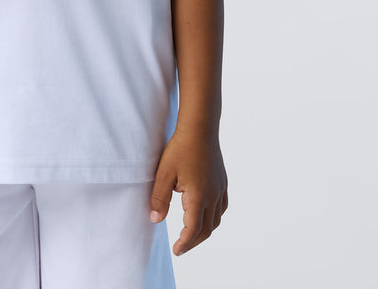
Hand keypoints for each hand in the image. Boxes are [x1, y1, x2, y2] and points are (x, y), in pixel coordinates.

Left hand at [149, 126, 227, 255]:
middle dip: (193, 241)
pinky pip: (221, 207)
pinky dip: (213, 217)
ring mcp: (220, 188)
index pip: (193, 229)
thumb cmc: (181, 148)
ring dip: (204, 231)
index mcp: (198, 196)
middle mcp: (213, 196)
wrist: (200, 127)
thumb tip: (155, 220)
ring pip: (216, 220)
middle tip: (181, 247)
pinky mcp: (222, 181)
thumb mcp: (164, 173)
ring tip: (191, 234)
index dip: (184, 243)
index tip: (176, 250)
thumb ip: (159, 198)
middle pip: (206, 229)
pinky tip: (204, 214)